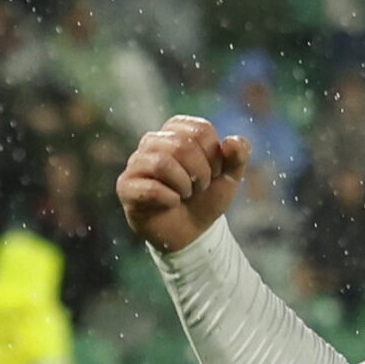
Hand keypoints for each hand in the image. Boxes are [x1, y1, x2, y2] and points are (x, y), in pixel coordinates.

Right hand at [118, 117, 251, 251]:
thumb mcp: (230, 177)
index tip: (213, 173)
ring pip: (162, 163)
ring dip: (184, 185)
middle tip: (199, 187)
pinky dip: (170, 200)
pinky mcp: (126, 186)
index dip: (215, 156)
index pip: (200, 130)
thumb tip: (231, 141)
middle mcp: (153, 141)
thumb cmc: (206, 198)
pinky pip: (149, 188)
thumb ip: (238, 155)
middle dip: (201, 173)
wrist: (190, 233)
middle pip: (181, 145)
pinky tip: (171, 204)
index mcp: (177, 131)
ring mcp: (136, 162)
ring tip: (185, 195)